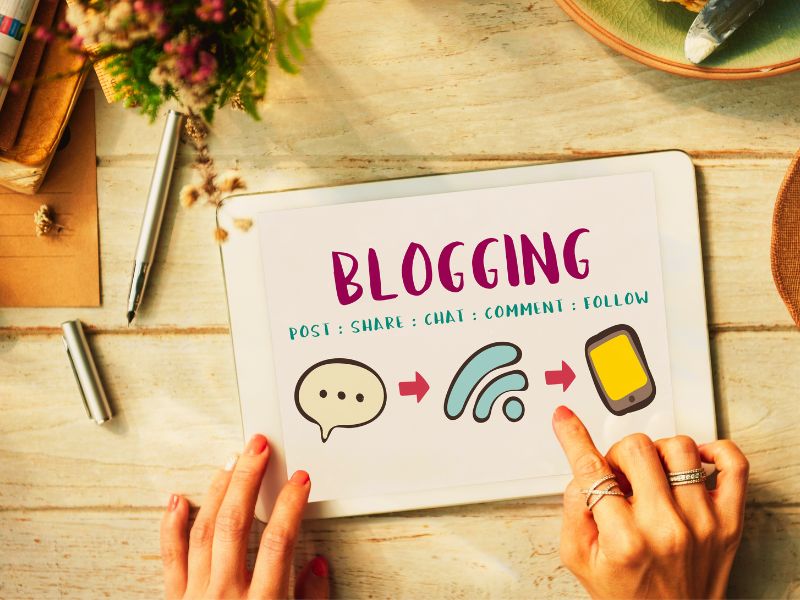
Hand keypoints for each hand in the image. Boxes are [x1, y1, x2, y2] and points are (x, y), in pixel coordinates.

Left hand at [159, 434, 329, 598]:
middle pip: (235, 524)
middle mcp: (225, 595)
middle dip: (248, 479)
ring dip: (219, 490)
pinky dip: (172, 525)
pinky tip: (179, 500)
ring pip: (204, 530)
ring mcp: (196, 595)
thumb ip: (312, 598)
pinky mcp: (175, 599)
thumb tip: (317, 565)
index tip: (299, 480)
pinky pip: (171, 556)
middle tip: (259, 448)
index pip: (278, 542)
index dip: (290, 505)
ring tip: (231, 462)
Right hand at [553, 406, 747, 598]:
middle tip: (617, 474)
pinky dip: (715, 450)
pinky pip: (733, 464)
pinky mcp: (730, 521)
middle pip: (636, 448)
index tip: (565, 419)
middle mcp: (666, 527)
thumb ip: (572, 510)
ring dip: (657, 452)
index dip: (573, 437)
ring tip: (651, 473)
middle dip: (617, 454)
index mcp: (624, 540)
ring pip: (679, 447)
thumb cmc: (627, 594)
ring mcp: (703, 522)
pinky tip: (694, 461)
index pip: (592, 470)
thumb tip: (582, 470)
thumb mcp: (579, 558)